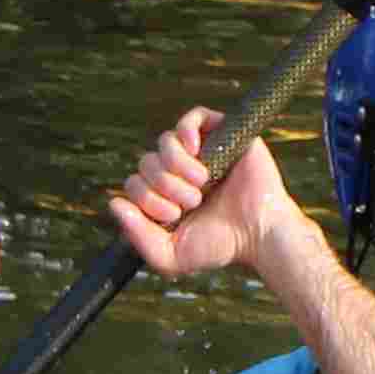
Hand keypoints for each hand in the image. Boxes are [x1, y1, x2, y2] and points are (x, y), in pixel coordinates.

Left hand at [109, 107, 295, 284]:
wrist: (260, 234)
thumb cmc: (219, 246)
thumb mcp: (169, 256)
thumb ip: (137, 237)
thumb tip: (114, 203)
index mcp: (162, 194)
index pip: (133, 183)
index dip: (145, 198)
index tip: (173, 215)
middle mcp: (178, 171)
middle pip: (146, 162)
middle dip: (163, 186)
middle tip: (190, 202)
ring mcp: (200, 153)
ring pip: (164, 142)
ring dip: (176, 166)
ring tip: (201, 184)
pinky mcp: (223, 135)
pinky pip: (193, 117)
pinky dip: (186, 130)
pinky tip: (193, 148)